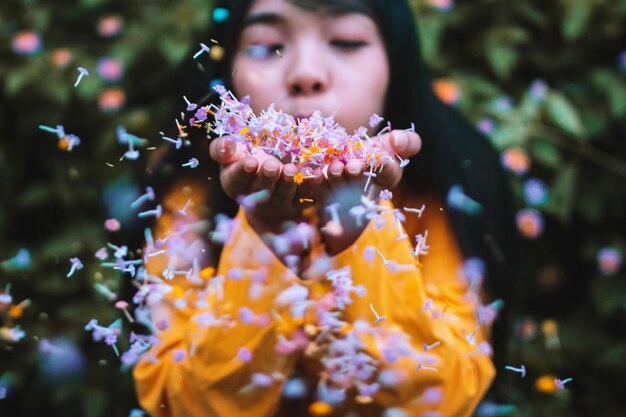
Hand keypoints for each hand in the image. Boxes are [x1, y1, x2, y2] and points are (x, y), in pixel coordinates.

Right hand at [209, 136, 312, 233]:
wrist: (271, 175)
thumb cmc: (246, 159)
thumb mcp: (232, 154)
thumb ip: (223, 150)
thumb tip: (228, 144)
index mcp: (237, 186)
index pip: (237, 180)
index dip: (243, 172)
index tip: (249, 161)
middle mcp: (259, 198)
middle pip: (263, 189)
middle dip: (268, 178)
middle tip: (272, 166)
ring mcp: (282, 202)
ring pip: (286, 194)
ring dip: (290, 183)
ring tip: (292, 170)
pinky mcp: (303, 202)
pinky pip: (310, 196)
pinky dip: (316, 187)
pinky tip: (319, 174)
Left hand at [313, 129, 420, 254]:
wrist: (340, 164)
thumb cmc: (369, 154)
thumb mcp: (388, 145)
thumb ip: (405, 142)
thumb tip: (398, 140)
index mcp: (385, 178)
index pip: (390, 174)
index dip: (387, 167)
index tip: (381, 157)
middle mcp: (365, 191)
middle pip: (362, 185)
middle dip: (358, 176)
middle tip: (353, 166)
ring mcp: (344, 199)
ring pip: (340, 190)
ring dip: (337, 178)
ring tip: (334, 167)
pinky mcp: (324, 201)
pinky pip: (320, 194)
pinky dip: (317, 184)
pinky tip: (314, 175)